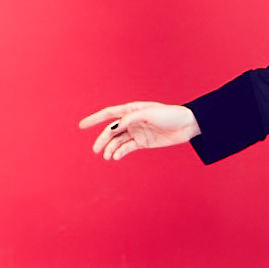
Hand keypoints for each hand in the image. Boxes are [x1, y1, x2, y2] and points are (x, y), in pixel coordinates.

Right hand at [79, 102, 199, 161]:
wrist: (188, 125)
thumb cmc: (170, 115)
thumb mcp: (149, 113)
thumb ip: (129, 119)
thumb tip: (113, 128)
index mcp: (131, 110)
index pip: (108, 114)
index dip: (94, 119)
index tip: (81, 126)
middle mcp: (132, 121)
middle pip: (111, 131)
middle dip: (102, 140)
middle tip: (95, 150)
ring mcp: (137, 132)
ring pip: (118, 141)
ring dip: (111, 148)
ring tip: (107, 157)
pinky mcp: (143, 142)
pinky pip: (127, 147)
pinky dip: (120, 152)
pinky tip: (116, 157)